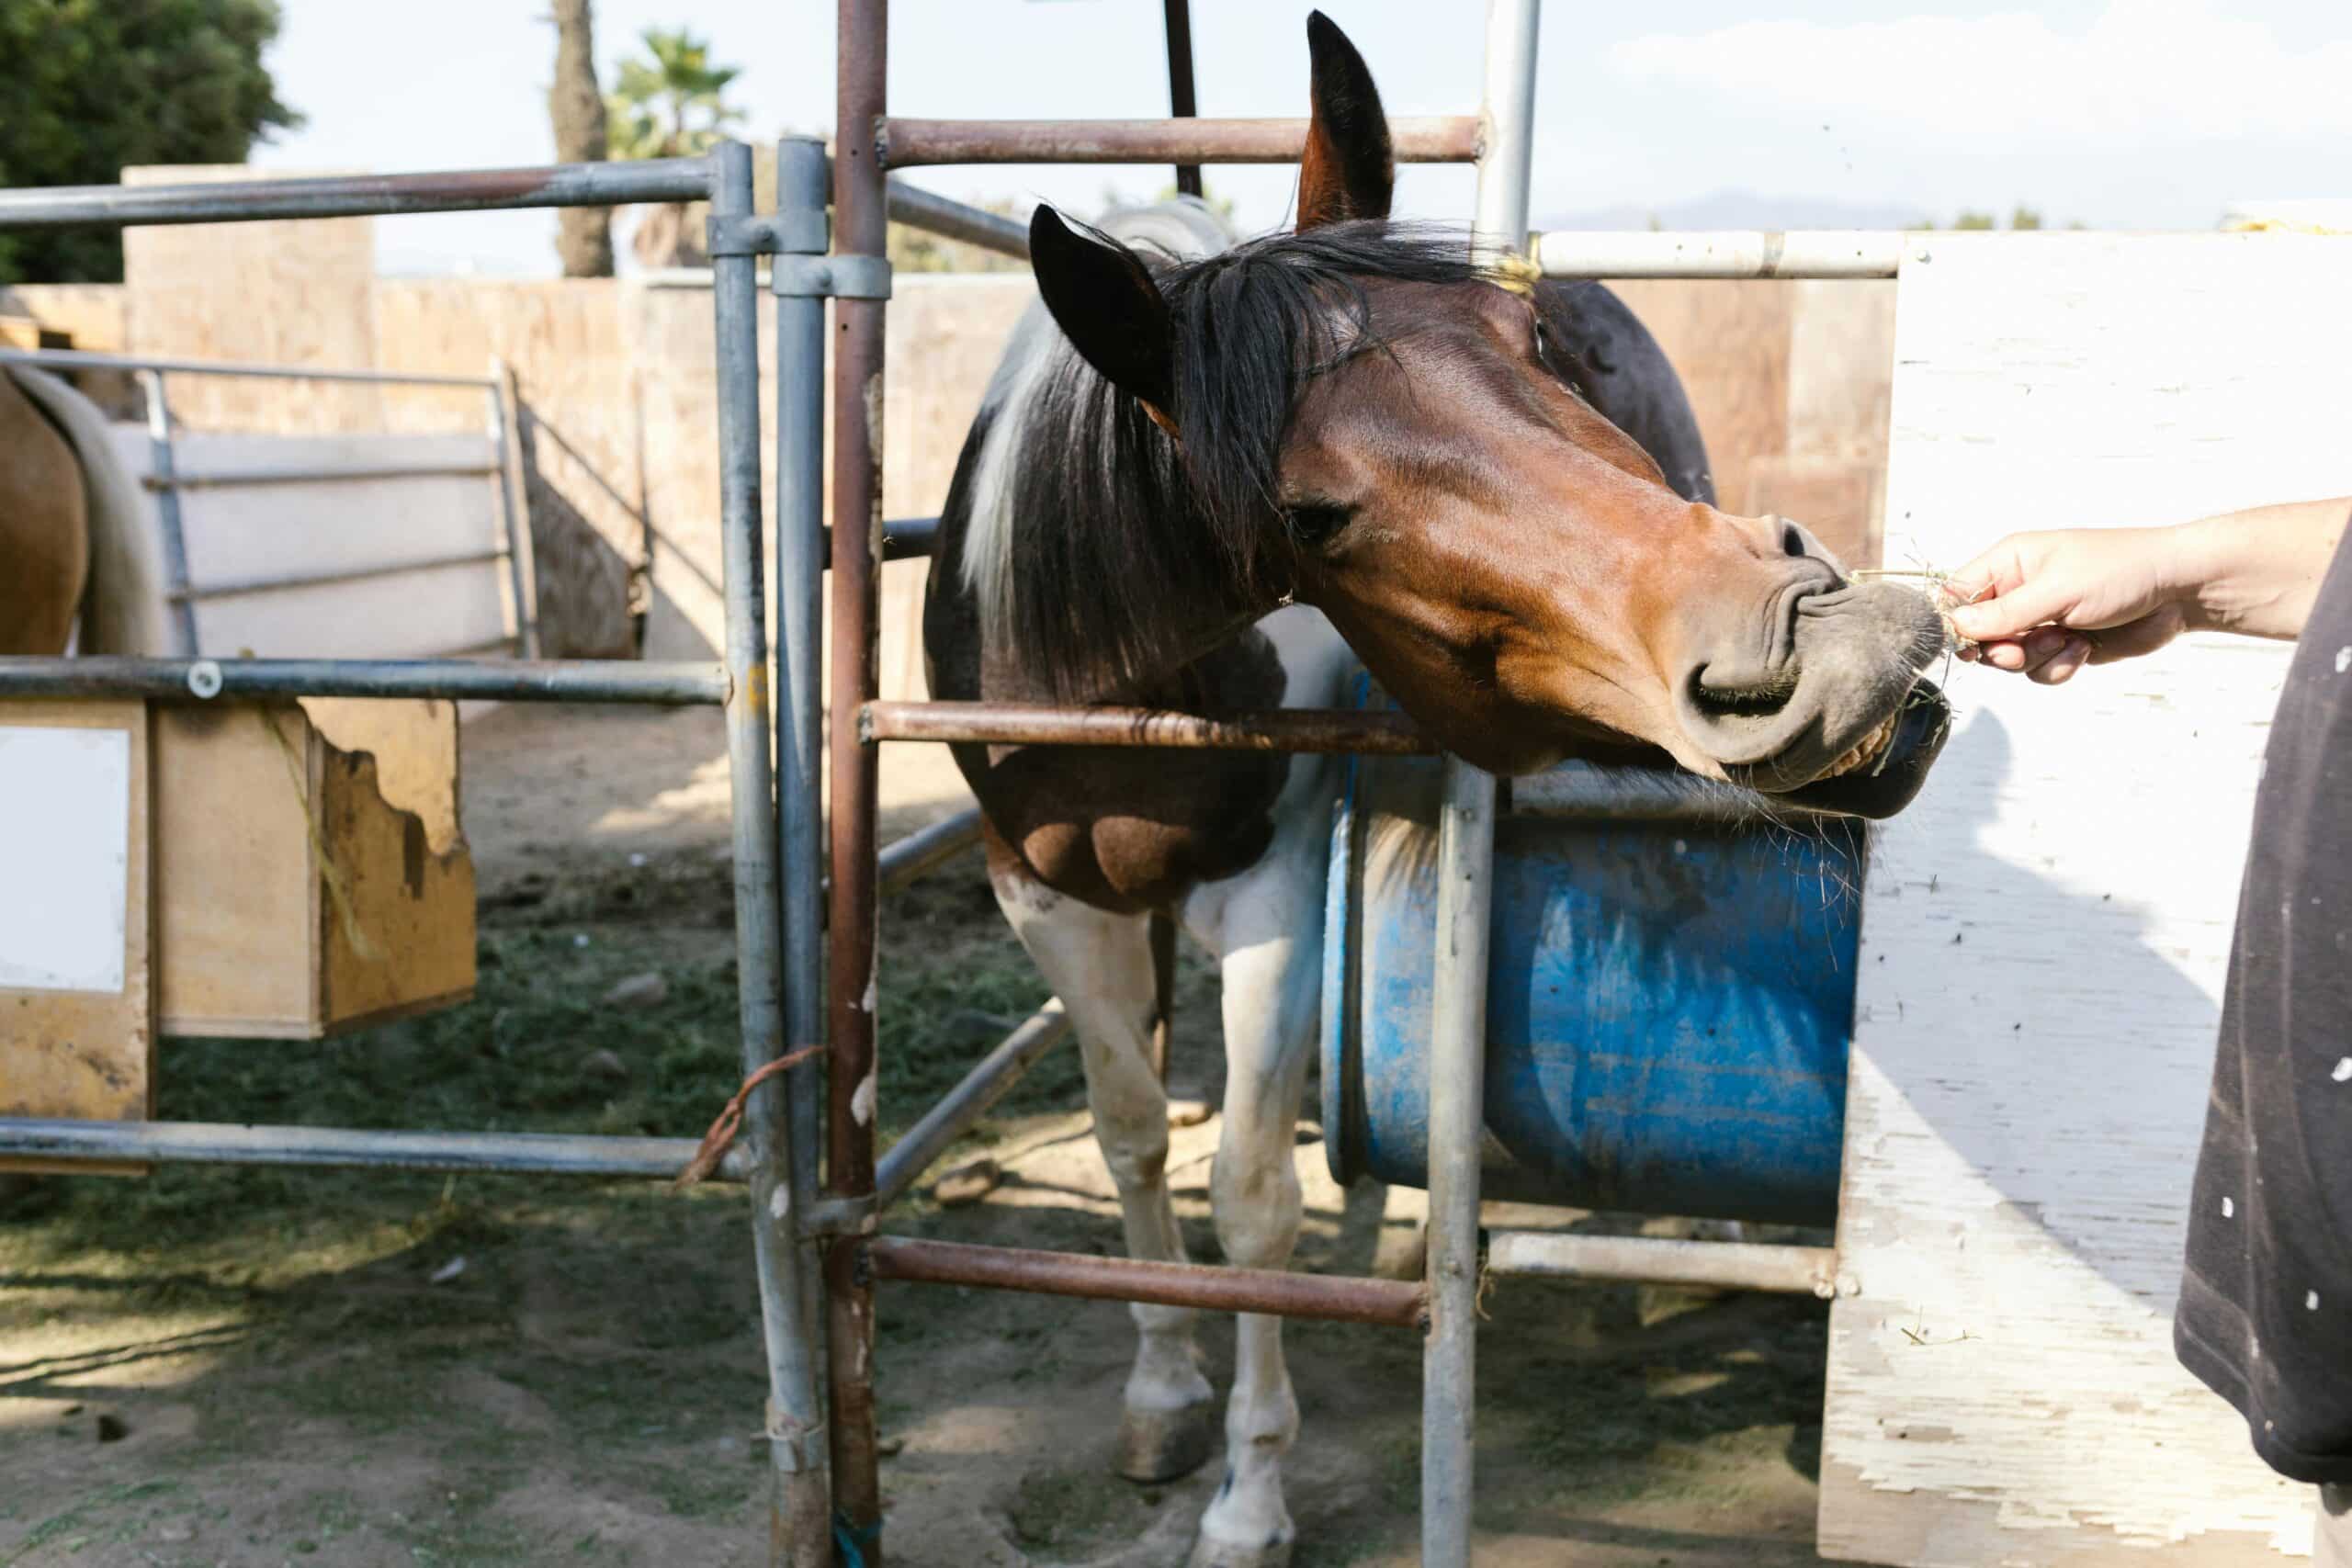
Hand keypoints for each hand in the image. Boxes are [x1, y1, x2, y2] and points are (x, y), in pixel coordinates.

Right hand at [1944, 528, 2193, 683]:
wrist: (2178, 590)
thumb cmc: (2122, 570)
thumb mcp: (2056, 589)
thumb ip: (2004, 613)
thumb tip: (1955, 626)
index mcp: (2010, 563)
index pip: (1957, 594)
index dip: (1954, 623)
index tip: (1967, 643)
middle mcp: (2018, 592)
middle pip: (1977, 635)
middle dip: (2000, 648)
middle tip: (2023, 648)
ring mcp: (2040, 621)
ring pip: (2007, 658)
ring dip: (2034, 658)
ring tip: (2066, 640)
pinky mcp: (2061, 646)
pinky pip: (2037, 671)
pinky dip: (2058, 666)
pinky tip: (2082, 648)